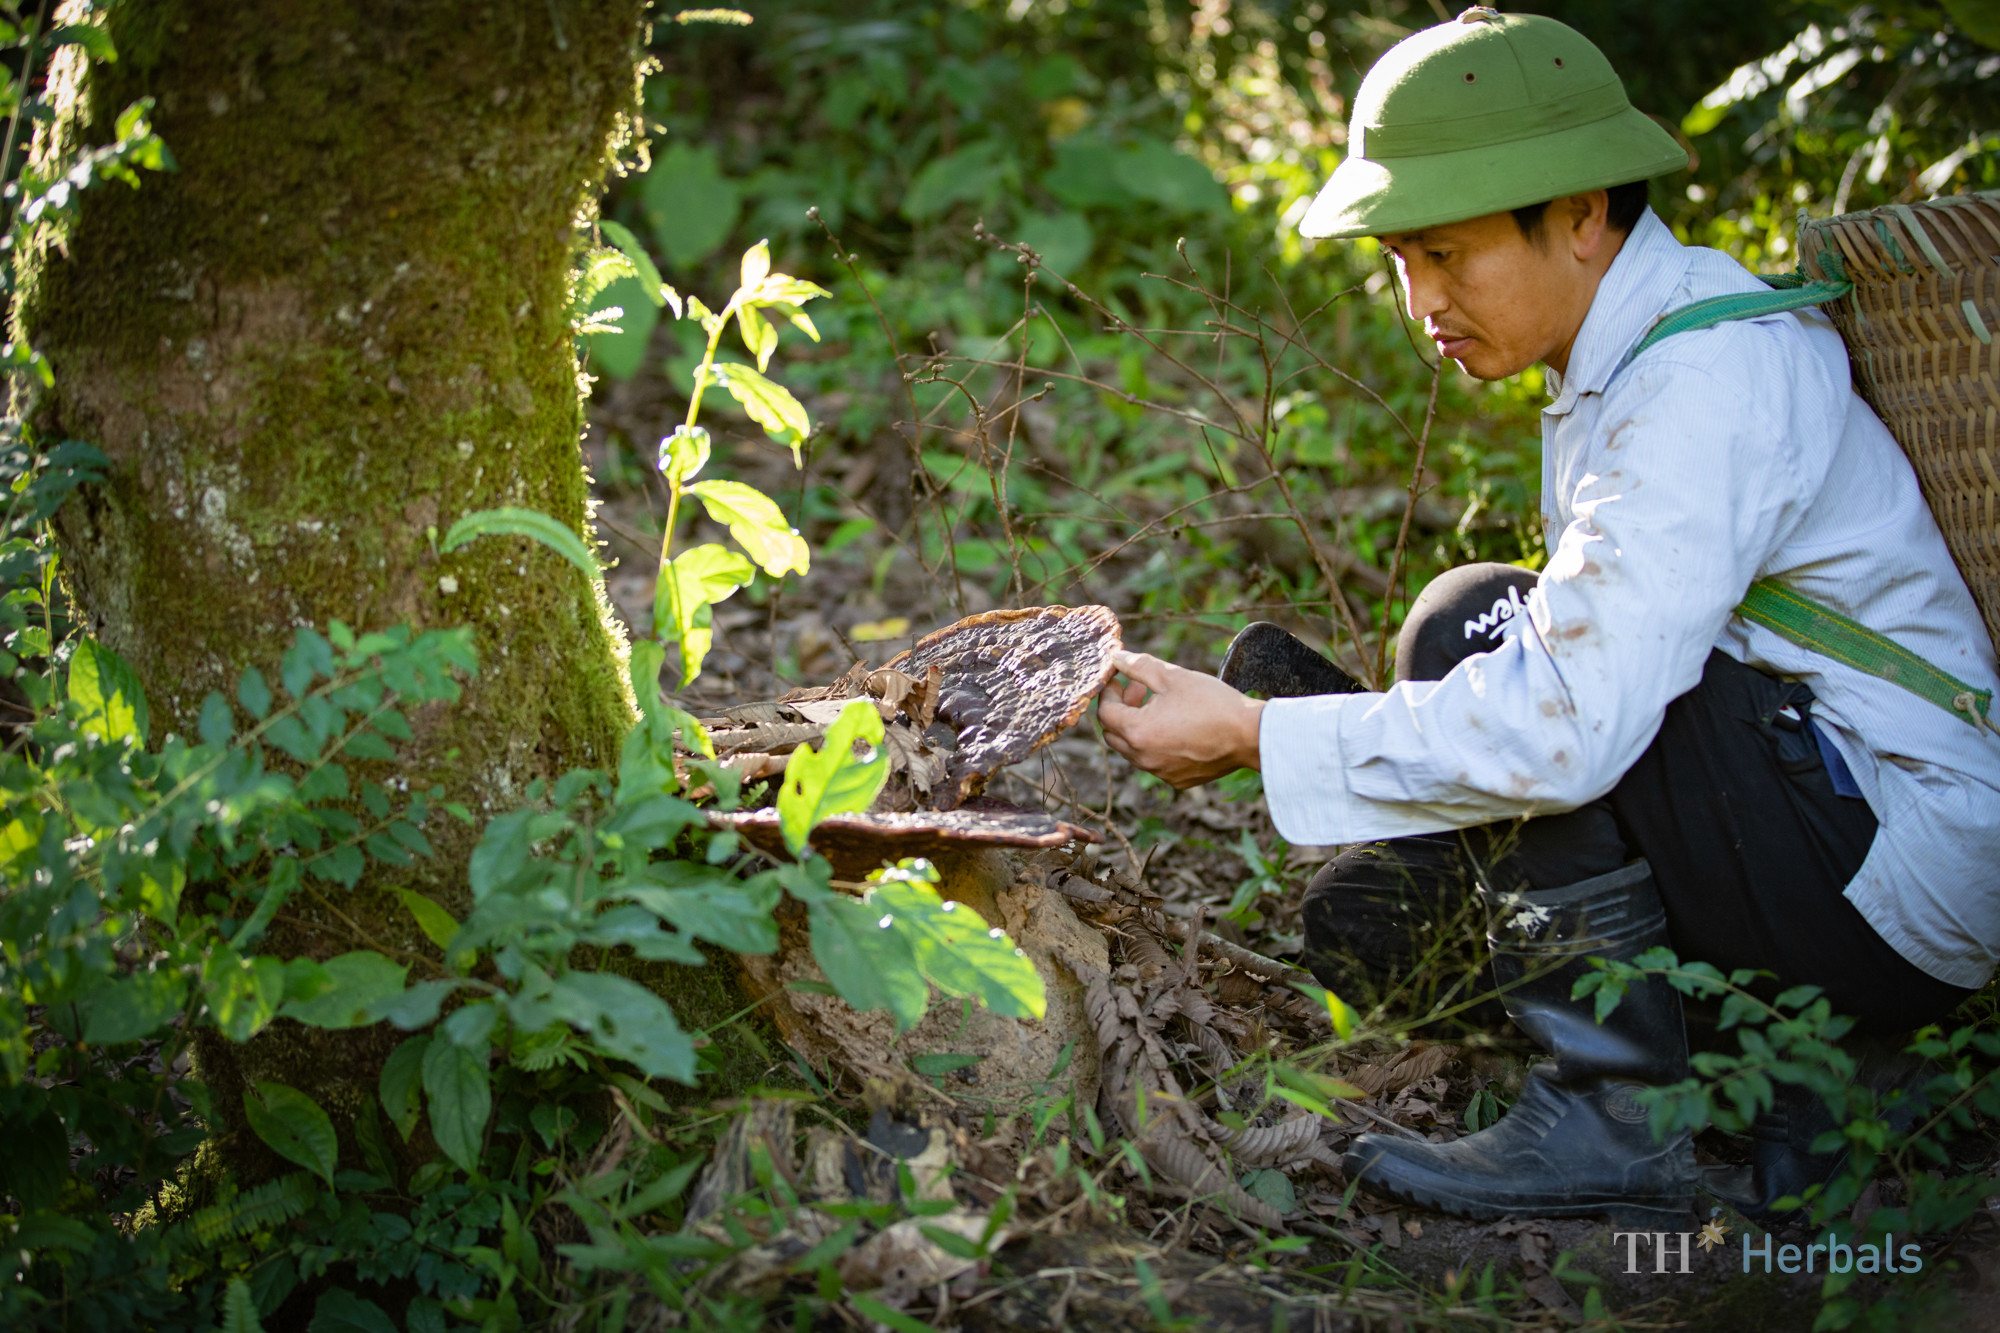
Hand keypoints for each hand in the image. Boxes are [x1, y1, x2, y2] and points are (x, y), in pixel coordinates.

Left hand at [1096, 649, 1263, 788]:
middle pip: (1113, 734)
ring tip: (1160, 705)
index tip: (1119, 677)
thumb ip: (1138, 666)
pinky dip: (1155, 744)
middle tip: (1139, 689)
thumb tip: (1115, 657)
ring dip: (1137, 727)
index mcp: (1138, 732)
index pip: (1105, 712)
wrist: (1249, 735)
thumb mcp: (1173, 677)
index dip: (1109, 692)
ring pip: (1133, 750)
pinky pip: (1154, 762)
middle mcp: (1144, 758)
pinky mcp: (1178, 780)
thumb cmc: (1212, 702)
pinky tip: (1176, 727)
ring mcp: (1160, 772)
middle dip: (1120, 709)